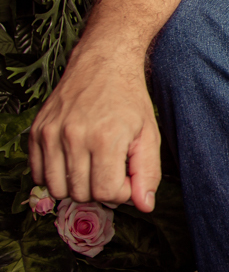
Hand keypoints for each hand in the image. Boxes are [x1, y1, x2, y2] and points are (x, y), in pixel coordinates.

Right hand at [29, 52, 160, 211]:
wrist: (103, 65)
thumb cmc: (129, 100)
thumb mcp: (149, 134)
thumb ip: (148, 173)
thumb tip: (145, 206)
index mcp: (105, 138)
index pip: (106, 193)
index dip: (120, 193)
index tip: (127, 177)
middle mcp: (73, 136)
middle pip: (81, 194)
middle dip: (100, 190)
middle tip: (111, 169)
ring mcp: (50, 134)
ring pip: (57, 189)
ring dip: (76, 186)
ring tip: (92, 166)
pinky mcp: (36, 131)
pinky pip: (38, 174)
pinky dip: (54, 176)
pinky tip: (73, 161)